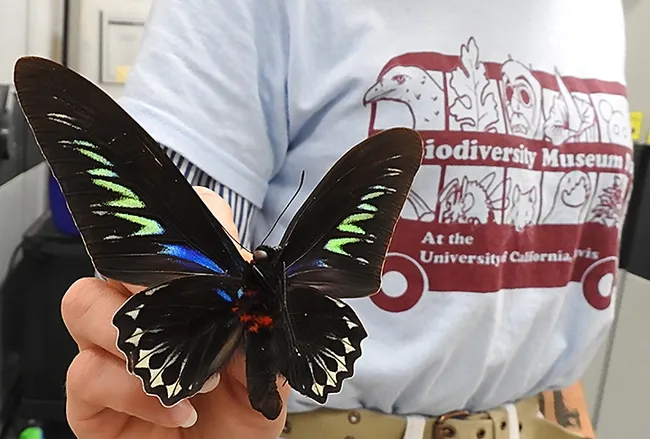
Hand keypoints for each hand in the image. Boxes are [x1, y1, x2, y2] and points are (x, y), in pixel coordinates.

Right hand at [62, 187, 290, 438]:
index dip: (193, 231)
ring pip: (83, 301)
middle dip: (157, 279)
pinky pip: (87, 373)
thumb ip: (258, 327)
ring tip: (195, 378)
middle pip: (116, 259)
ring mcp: (106, 349)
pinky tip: (177, 412)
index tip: (230, 256)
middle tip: (202, 311)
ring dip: (139, 333)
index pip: (171, 237)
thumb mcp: (265, 370)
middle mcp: (138, 311)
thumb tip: (249, 285)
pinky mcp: (87, 396)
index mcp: (183, 294)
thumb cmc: (241, 416)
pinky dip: (136, 392)